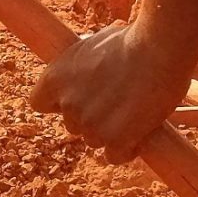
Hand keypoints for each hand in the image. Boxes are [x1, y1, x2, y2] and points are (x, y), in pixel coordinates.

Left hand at [28, 22, 191, 159]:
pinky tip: (139, 136)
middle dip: (90, 117)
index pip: (39, 103)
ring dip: (110, 132)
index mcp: (54, 78)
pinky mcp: (115, 140)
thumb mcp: (93, 45)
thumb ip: (82, 68)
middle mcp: (67, 104)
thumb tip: (86, 74)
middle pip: (72, 124)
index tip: (75, 97)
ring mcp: (90, 125)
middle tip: (115, 102)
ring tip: (133, 112)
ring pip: (94, 140)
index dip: (58, 102)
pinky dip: (126, 150)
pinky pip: (114, 156)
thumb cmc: (131, 40)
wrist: (158, 50)